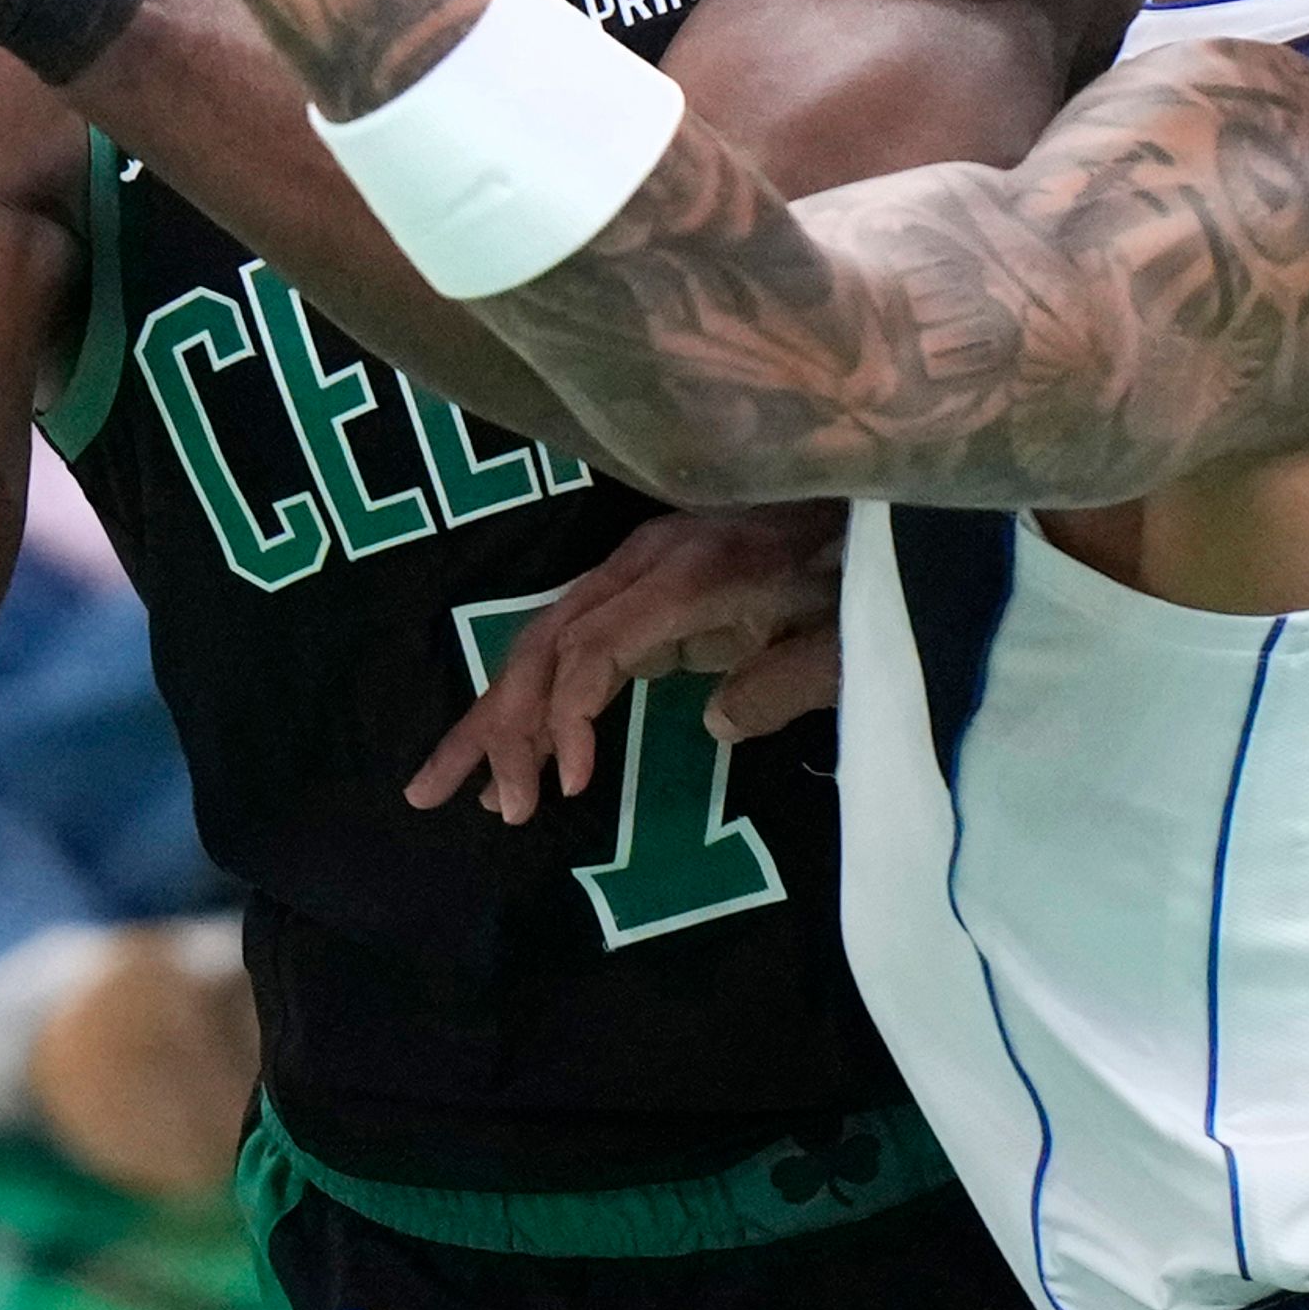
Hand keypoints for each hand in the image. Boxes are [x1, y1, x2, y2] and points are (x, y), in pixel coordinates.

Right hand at [407, 504, 846, 823]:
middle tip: (497, 807)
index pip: (596, 643)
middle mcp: (643, 561)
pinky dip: (533, 698)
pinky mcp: (637, 587)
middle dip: (505, 724)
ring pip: (541, 640)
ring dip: (497, 716)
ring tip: (448, 788)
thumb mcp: (841, 640)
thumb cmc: (857, 575)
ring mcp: (634, 569)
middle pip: (547, 640)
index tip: (570, 784)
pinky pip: (567, 640)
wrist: (860, 501)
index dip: (568, 713)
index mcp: (689, 574)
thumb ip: (782, 682)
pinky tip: (513, 752)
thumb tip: (714, 723)